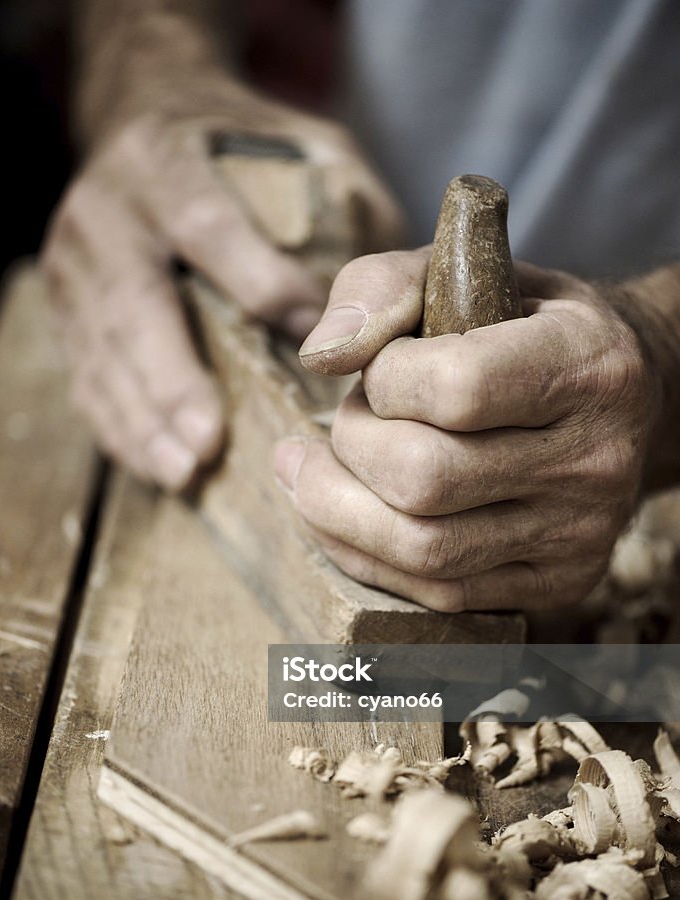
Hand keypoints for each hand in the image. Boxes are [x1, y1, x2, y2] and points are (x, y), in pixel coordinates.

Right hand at [43, 69, 403, 488]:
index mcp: (164, 160)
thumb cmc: (234, 142)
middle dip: (172, 380)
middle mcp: (108, 211)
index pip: (209, 226)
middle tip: (208, 443)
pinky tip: (158, 465)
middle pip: (136, 304)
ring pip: (103, 353)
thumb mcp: (294, 139)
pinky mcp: (63, 307)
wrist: (141, 113)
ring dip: (143, 421)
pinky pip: (85, 377)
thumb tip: (382, 294)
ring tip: (186, 472)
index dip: (260, 287)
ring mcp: (75, 263)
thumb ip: (340, 194)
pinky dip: (120, 428)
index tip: (314, 350)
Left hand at [274, 251, 652, 610]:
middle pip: (426, 480)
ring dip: (338, 510)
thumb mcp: (462, 274)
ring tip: (310, 470)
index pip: (456, 388)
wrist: (620, 397)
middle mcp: (595, 457)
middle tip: (347, 420)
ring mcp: (580, 532)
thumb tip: (321, 356)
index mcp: (585, 363)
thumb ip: (380, 288)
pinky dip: (364, 554)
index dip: (383, 379)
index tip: (378, 368)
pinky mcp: (558, 583)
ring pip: (423, 549)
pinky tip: (341, 514)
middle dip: (352, 446)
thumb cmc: (520, 327)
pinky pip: (438, 593)